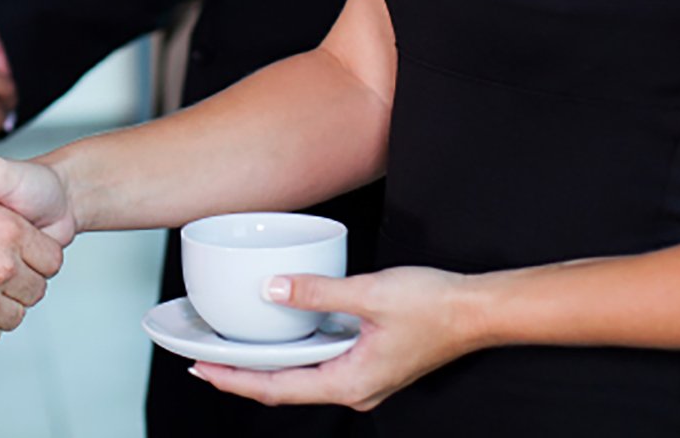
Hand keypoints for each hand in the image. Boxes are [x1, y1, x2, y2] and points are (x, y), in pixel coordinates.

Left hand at [189, 267, 480, 410]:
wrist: (477, 311)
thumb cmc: (434, 306)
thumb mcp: (369, 293)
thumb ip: (317, 293)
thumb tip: (272, 290)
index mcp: (350, 383)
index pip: (278, 389)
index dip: (235, 380)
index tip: (202, 369)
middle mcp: (354, 389)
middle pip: (284, 388)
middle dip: (242, 375)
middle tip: (203, 358)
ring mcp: (362, 378)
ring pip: (302, 376)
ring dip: (267, 364)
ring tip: (231, 348)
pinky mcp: (369, 362)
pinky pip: (321, 363)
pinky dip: (294, 352)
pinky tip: (279, 334)